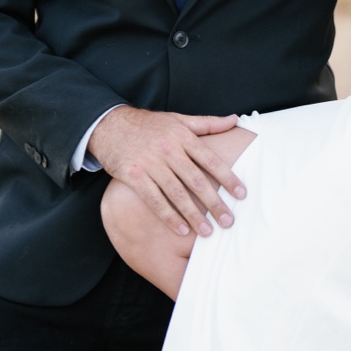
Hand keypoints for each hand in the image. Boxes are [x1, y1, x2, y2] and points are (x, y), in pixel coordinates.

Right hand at [88, 105, 243, 237]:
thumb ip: (207, 123)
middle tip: (229, 222)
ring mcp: (149, 163)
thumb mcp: (177, 119)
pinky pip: (154, 199)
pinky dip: (168, 216)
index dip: (227, 178)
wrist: (108, 124)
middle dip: (214, 203)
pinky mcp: (133, 175)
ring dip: (193, 215)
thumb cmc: (147, 124)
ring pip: (176, 193)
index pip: (210, 160)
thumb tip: (235, 120)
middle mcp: (168, 149)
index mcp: (182, 136)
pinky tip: (181, 229)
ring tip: (208, 232)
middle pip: (196, 180)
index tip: (242, 195)